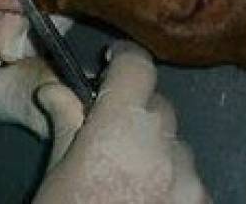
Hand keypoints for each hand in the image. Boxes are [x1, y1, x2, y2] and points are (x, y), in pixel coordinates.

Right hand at [34, 42, 210, 203]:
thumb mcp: (56, 173)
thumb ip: (66, 123)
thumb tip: (55, 91)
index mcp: (119, 127)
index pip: (138, 68)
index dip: (125, 61)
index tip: (112, 65)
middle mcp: (162, 146)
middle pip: (159, 107)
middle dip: (136, 112)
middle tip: (110, 133)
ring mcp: (188, 181)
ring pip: (177, 146)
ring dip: (157, 150)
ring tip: (128, 179)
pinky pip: (190, 181)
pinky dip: (172, 184)